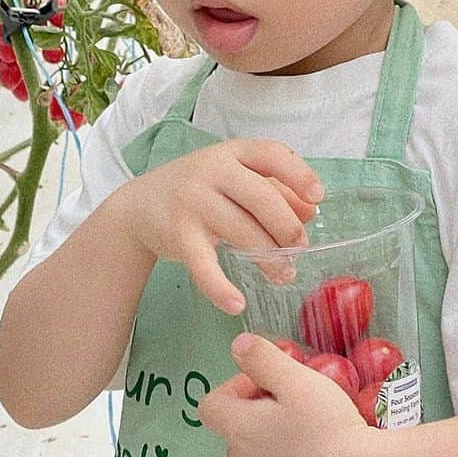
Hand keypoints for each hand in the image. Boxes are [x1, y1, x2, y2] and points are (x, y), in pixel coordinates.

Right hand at [119, 141, 322, 313]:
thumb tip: (310, 211)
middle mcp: (211, 170)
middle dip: (287, 227)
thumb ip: (273, 190)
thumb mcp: (234, 180)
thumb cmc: (199, 190)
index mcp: (231, 152)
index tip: (318, 196)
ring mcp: (193, 201)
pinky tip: (237, 303)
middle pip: (261, 197)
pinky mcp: (178, 235)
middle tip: (300, 248)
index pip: (271, 153)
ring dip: (268, 258)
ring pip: (241, 231)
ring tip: (283, 275)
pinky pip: (204, 265)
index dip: (299, 174)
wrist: (139, 206)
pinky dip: (220, 288)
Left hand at [199, 333, 369, 456]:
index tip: (268, 384)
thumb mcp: (297, 379)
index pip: (212, 404)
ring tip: (306, 437)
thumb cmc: (329, 425)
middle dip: (257, 414)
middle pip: (235, 430)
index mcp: (239, 429)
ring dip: (267, 445)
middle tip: (296, 406)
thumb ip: (262, 358)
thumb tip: (237, 346)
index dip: (236, 387)